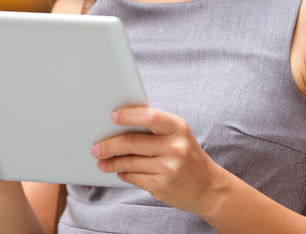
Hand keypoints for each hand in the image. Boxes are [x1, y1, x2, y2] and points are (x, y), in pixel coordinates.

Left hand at [91, 107, 221, 214]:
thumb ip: (154, 128)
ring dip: (111, 163)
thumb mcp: (178, 135)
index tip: (112, 117)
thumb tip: (119, 125)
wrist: (209, 188)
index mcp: (178, 128)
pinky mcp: (162, 187)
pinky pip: (134, 178)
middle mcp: (175, 147)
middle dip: (109, 145)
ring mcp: (169, 169)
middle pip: (132, 142)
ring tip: (102, 161)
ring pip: (129, 163)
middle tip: (96, 148)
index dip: (129, 116)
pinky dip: (123, 174)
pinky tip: (119, 171)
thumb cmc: (187, 156)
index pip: (150, 117)